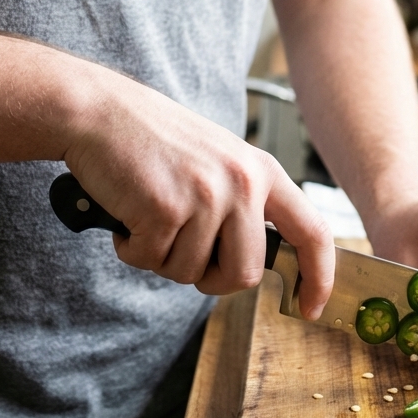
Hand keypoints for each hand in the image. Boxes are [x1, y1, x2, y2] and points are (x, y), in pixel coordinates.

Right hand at [62, 68, 333, 317]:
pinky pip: (151, 261)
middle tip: (180, 249)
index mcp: (261, 170)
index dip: (318, 276)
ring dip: (162, 257)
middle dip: (210, 278)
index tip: (310, 307)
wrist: (99, 111)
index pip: (312, 231)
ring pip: (191, 273)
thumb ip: (244, 203)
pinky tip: (128, 212)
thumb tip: (257, 264)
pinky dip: (132, 247)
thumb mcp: (219, 161)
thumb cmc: (153, 139)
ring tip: (149, 214)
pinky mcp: (164, 209)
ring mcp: (205, 196)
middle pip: (245, 274)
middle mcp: (242, 182)